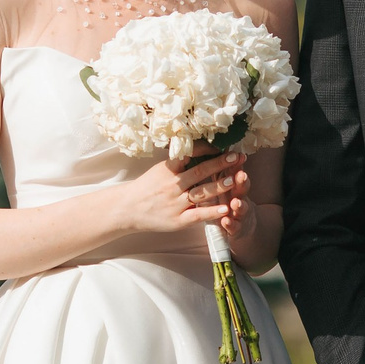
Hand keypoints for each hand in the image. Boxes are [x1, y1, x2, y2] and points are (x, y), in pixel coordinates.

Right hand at [115, 149, 248, 236]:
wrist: (127, 209)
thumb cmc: (147, 187)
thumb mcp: (160, 169)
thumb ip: (179, 162)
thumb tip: (201, 147)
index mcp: (168, 169)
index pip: (190, 154)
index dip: (207, 149)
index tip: (223, 143)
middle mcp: (173, 185)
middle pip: (199, 172)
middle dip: (220, 163)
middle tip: (237, 156)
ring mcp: (176, 203)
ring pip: (201, 193)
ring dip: (219, 186)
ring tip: (235, 179)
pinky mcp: (178, 220)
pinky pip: (197, 215)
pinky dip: (211, 212)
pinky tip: (225, 209)